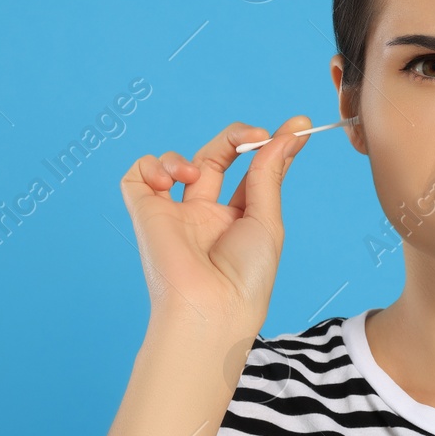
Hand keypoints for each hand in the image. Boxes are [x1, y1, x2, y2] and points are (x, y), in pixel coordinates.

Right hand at [119, 116, 312, 336]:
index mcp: (238, 219)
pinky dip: (152, 166)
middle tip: (257, 134)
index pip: (253, 171)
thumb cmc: (246, 277)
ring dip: (190, 156)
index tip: (297, 127)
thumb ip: (269, 175)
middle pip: (216, 157)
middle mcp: (205, 215)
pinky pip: (137, 176)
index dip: (272, 146)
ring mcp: (175, 214)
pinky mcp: (145, 214)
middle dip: (237, 138)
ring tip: (197, 176)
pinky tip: (171, 182)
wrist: (212, 309)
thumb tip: (287, 136)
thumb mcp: (267, 220)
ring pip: (177, 164)